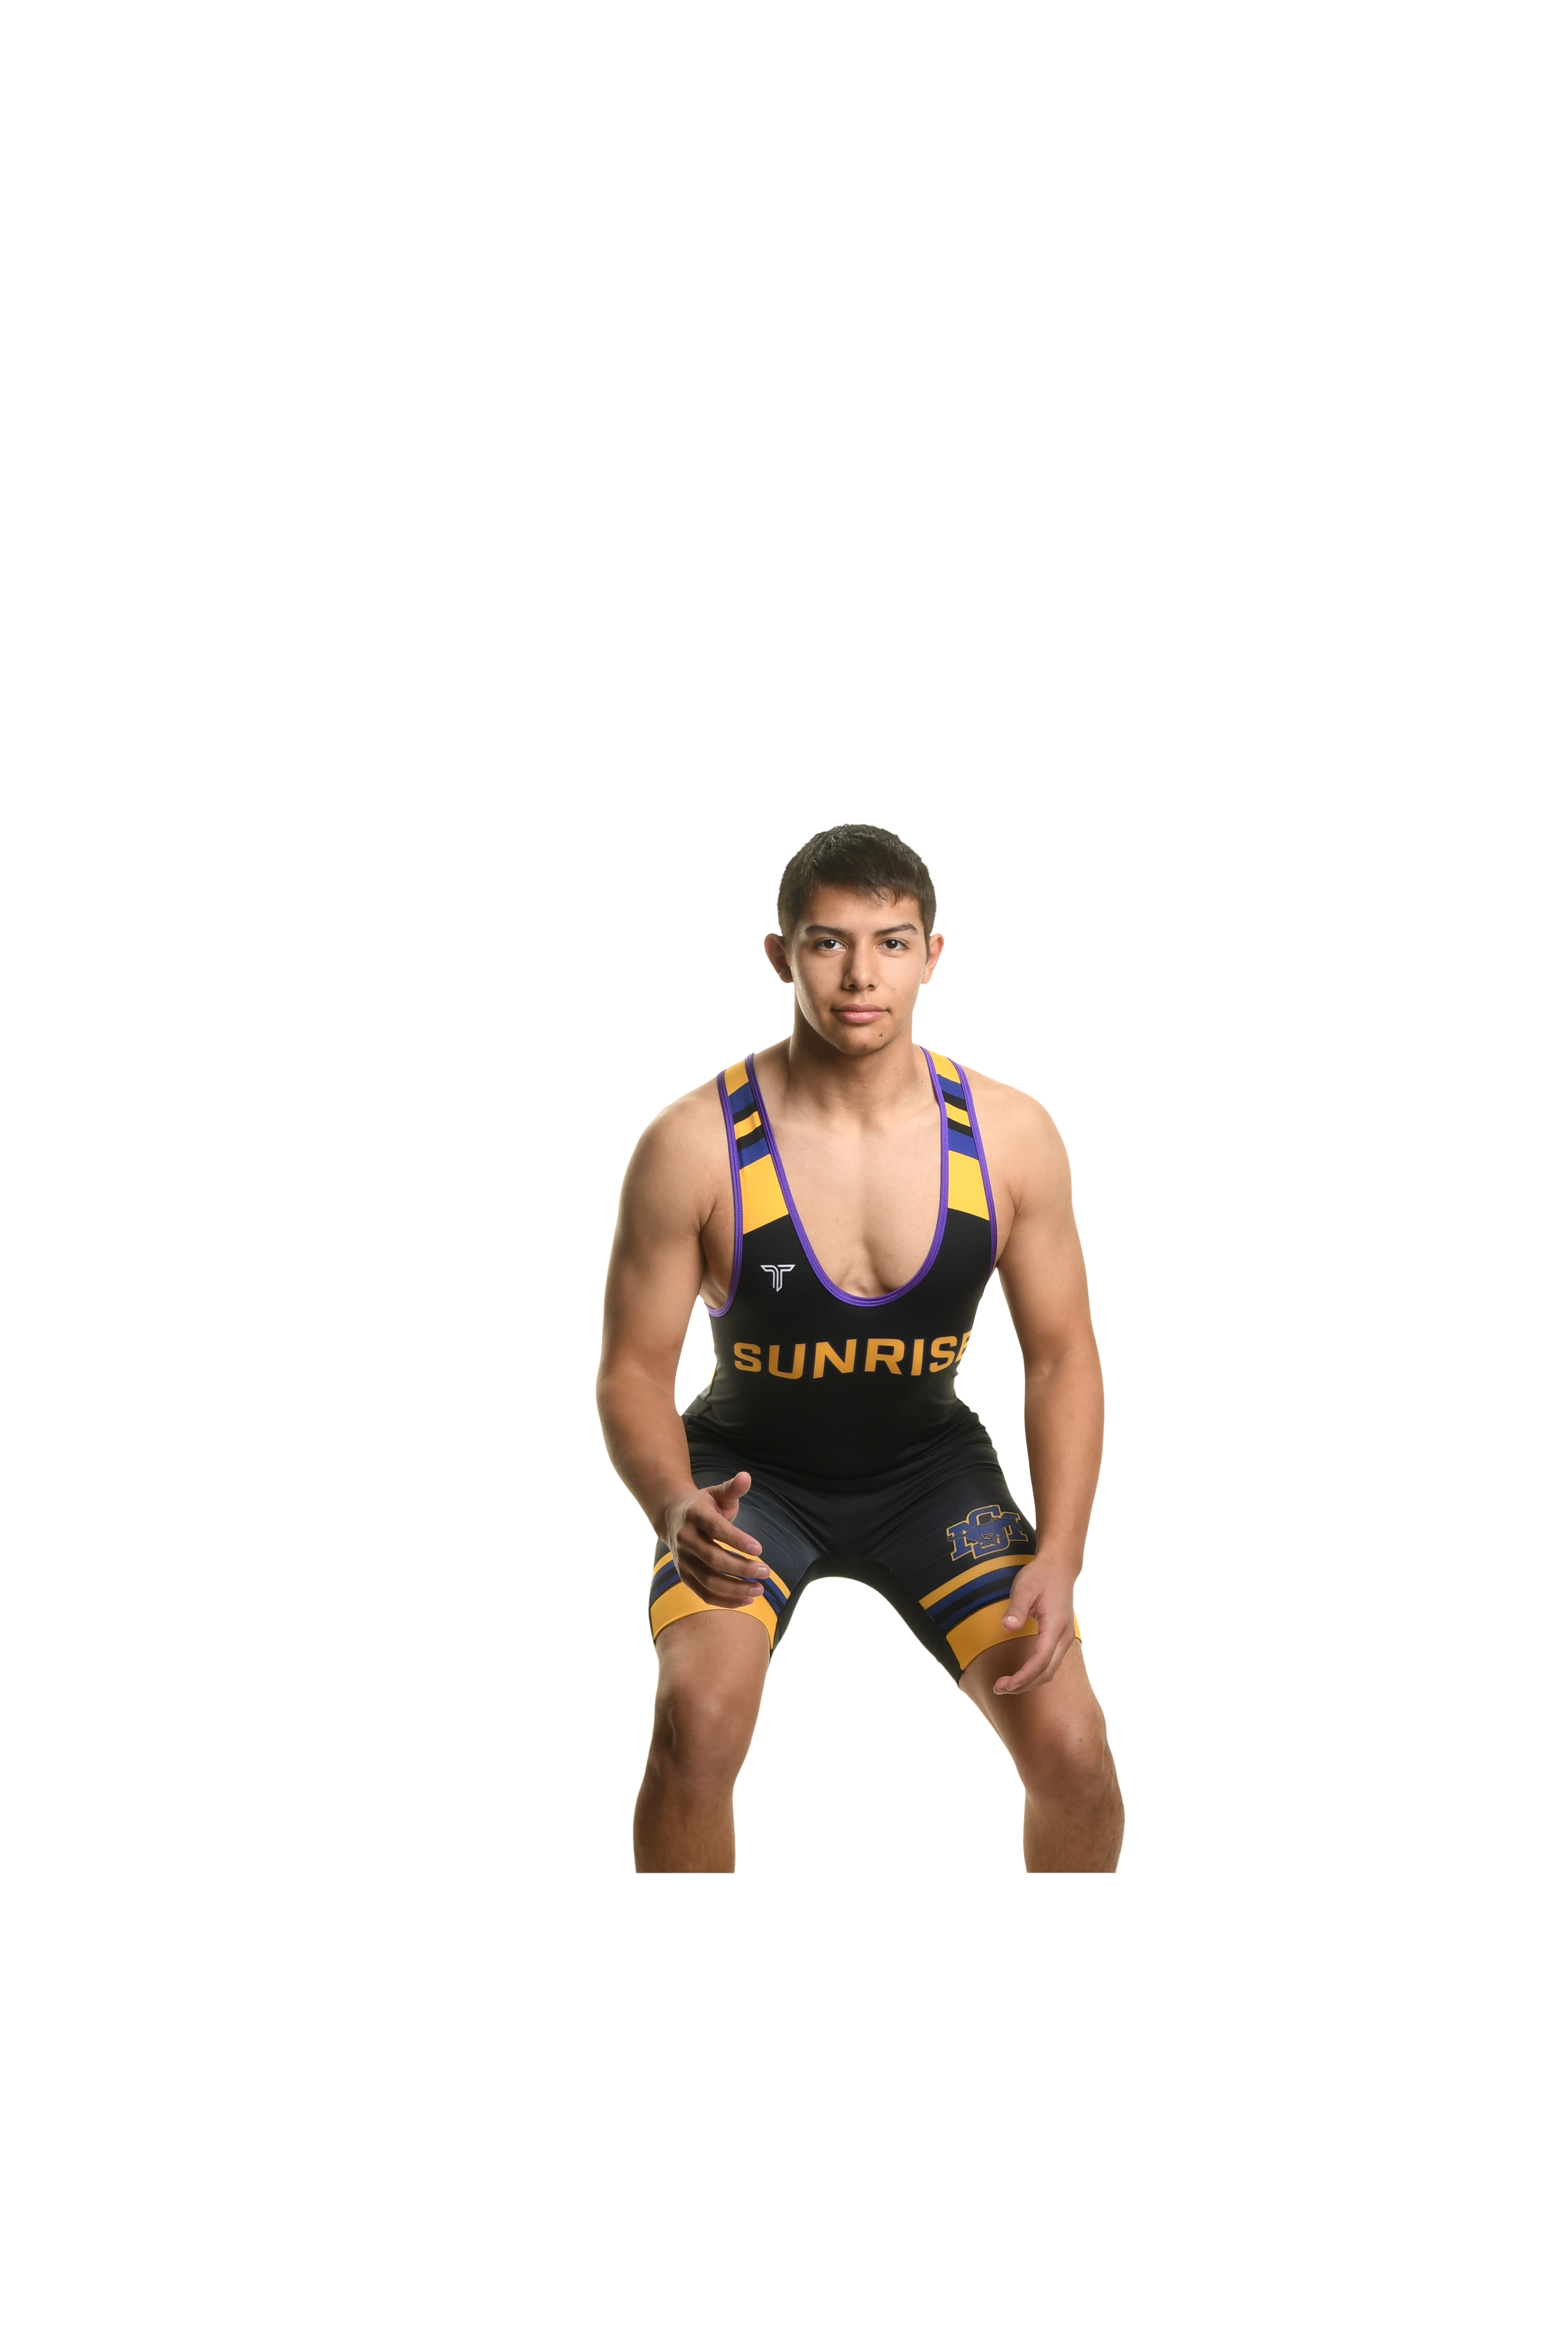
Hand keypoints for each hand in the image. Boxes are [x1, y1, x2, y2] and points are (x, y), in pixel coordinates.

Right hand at [666, 1473, 769, 1607]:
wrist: (671, 1518)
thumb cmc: (703, 1505)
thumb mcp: (717, 1493)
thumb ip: (733, 1488)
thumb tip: (746, 1477)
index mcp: (695, 1515)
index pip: (716, 1529)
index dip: (737, 1539)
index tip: (760, 1549)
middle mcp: (685, 1538)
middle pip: (713, 1558)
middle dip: (741, 1568)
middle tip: (766, 1572)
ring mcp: (682, 1559)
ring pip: (708, 1580)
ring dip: (735, 1588)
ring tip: (759, 1589)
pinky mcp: (684, 1575)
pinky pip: (703, 1593)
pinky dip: (725, 1600)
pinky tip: (747, 1600)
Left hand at [992, 1555, 1079, 1695]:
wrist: (1060, 1567)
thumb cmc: (1040, 1575)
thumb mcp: (1024, 1587)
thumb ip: (1017, 1609)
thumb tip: (1007, 1627)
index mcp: (1055, 1625)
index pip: (1041, 1660)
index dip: (1024, 1677)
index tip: (1005, 1685)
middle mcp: (1064, 1636)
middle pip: (1047, 1672)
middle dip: (1024, 1685)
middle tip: (998, 1688)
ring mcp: (1065, 1638)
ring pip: (1050, 1670)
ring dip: (1029, 1681)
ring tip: (1006, 1685)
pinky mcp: (1060, 1638)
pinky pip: (1050, 1663)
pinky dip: (1035, 1673)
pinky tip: (1020, 1675)